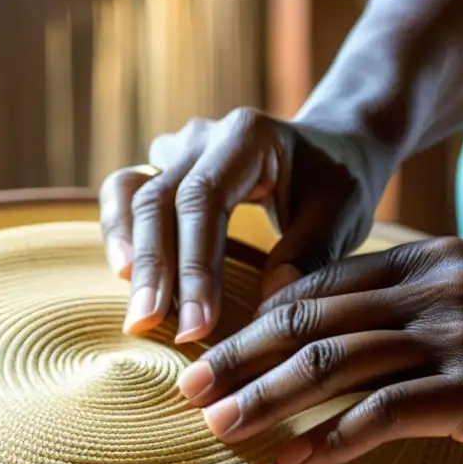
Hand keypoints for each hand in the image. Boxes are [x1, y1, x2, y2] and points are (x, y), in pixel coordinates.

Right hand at [99, 108, 377, 343]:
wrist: (333, 145)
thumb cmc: (338, 181)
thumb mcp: (342, 211)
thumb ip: (310, 251)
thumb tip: (268, 308)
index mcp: (247, 138)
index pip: (204, 199)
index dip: (195, 265)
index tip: (196, 326)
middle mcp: (203, 137)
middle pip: (157, 198)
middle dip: (153, 269)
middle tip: (147, 326)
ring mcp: (177, 150)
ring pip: (127, 190)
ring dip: (125, 249)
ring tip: (133, 305)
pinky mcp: (164, 168)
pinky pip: (125, 194)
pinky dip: (120, 234)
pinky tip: (126, 277)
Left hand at [177, 237, 462, 463]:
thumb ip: (416, 295)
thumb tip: (351, 321)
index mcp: (425, 260)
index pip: (319, 284)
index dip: (259, 316)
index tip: (217, 345)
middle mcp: (430, 290)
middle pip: (308, 317)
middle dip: (240, 353)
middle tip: (189, 385)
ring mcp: (452, 338)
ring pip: (331, 363)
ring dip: (266, 397)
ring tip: (220, 424)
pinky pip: (382, 414)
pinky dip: (331, 439)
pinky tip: (296, 461)